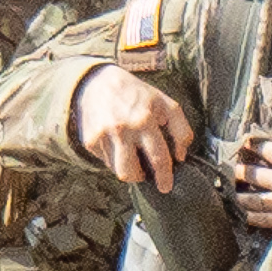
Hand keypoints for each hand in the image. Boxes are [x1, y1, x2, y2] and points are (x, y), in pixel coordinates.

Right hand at [72, 66, 199, 191]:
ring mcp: (103, 136)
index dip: (164, 176)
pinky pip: (106, 162)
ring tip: (132, 155)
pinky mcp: (90, 142)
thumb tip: (180, 157)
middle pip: (131, 172)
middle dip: (141, 178)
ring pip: (117, 170)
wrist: (98, 83)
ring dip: (127, 168)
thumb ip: (181, 129)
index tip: (166, 187)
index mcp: (145, 120)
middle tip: (146, 174)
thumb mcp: (165, 104)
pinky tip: (116, 143)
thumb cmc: (137, 95)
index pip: (158, 158)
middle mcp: (122, 129)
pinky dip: (115, 158)